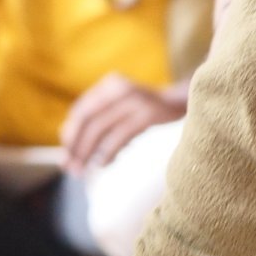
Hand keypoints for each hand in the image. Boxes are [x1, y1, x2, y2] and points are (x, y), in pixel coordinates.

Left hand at [60, 74, 186, 176]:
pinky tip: (103, 164)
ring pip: (101, 129)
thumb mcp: (127, 104)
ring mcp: (135, 100)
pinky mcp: (149, 114)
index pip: (81, 111)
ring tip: (83, 170)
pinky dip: (108, 152)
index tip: (66, 154)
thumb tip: (75, 145)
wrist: (190, 99)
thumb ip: (106, 117)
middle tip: (70, 167)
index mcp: (111, 85)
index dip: (70, 133)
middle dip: (76, 146)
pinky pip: (121, 135)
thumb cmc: (154, 109)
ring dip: (88, 153)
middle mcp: (120, 89)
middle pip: (88, 120)